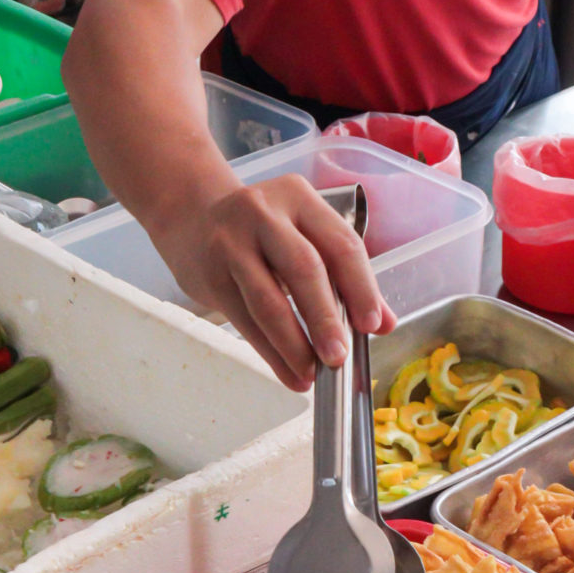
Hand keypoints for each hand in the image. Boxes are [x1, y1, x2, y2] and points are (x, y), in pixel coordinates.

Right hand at [155, 174, 393, 391]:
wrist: (189, 213)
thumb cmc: (260, 229)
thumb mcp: (302, 235)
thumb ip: (344, 275)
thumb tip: (384, 323)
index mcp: (300, 198)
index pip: (340, 244)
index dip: (360, 287)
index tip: (372, 325)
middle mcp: (265, 213)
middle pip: (303, 268)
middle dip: (325, 318)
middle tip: (339, 357)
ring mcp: (232, 242)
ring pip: (269, 300)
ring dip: (294, 344)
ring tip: (312, 374)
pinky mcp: (210, 273)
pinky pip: (245, 320)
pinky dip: (270, 352)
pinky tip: (288, 372)